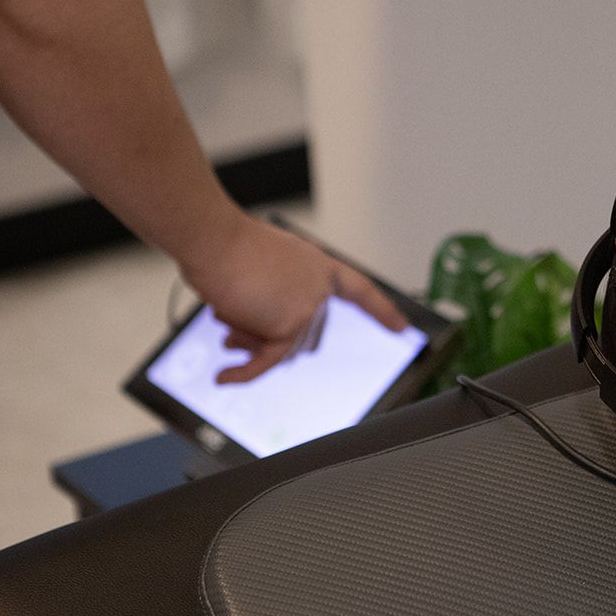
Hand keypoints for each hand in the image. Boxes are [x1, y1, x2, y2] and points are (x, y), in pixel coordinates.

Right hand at [180, 215, 410, 384]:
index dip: (380, 310)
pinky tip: (224, 377)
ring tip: (225, 316)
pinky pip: (268, 361)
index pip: (360, 291)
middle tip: (235, 330)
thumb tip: (248, 342)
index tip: (402, 327)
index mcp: (319, 266)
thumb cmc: (228, 245)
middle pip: (303, 332)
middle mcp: (320, 287)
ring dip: (245, 339)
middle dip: (263, 335)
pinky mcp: (288, 326)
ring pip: (280, 347)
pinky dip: (244, 372)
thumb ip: (268, 302)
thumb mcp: (259, 269)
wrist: (214, 238)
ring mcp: (308, 307)